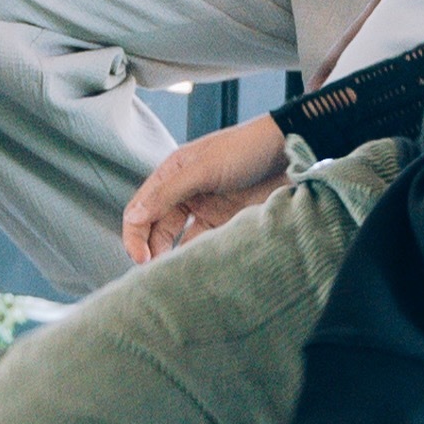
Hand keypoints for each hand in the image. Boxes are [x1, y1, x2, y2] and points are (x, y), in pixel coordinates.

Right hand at [125, 114, 288, 264]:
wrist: (290, 152)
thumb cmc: (246, 149)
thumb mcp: (202, 168)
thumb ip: (167, 194)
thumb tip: (133, 217)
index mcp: (171, 174)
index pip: (140, 210)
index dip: (135, 236)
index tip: (142, 259)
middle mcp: (183, 192)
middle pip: (156, 228)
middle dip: (151, 250)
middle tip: (156, 272)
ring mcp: (205, 208)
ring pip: (178, 239)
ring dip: (173, 255)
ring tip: (175, 274)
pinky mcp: (226, 221)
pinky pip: (205, 242)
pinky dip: (199, 255)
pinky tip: (199, 265)